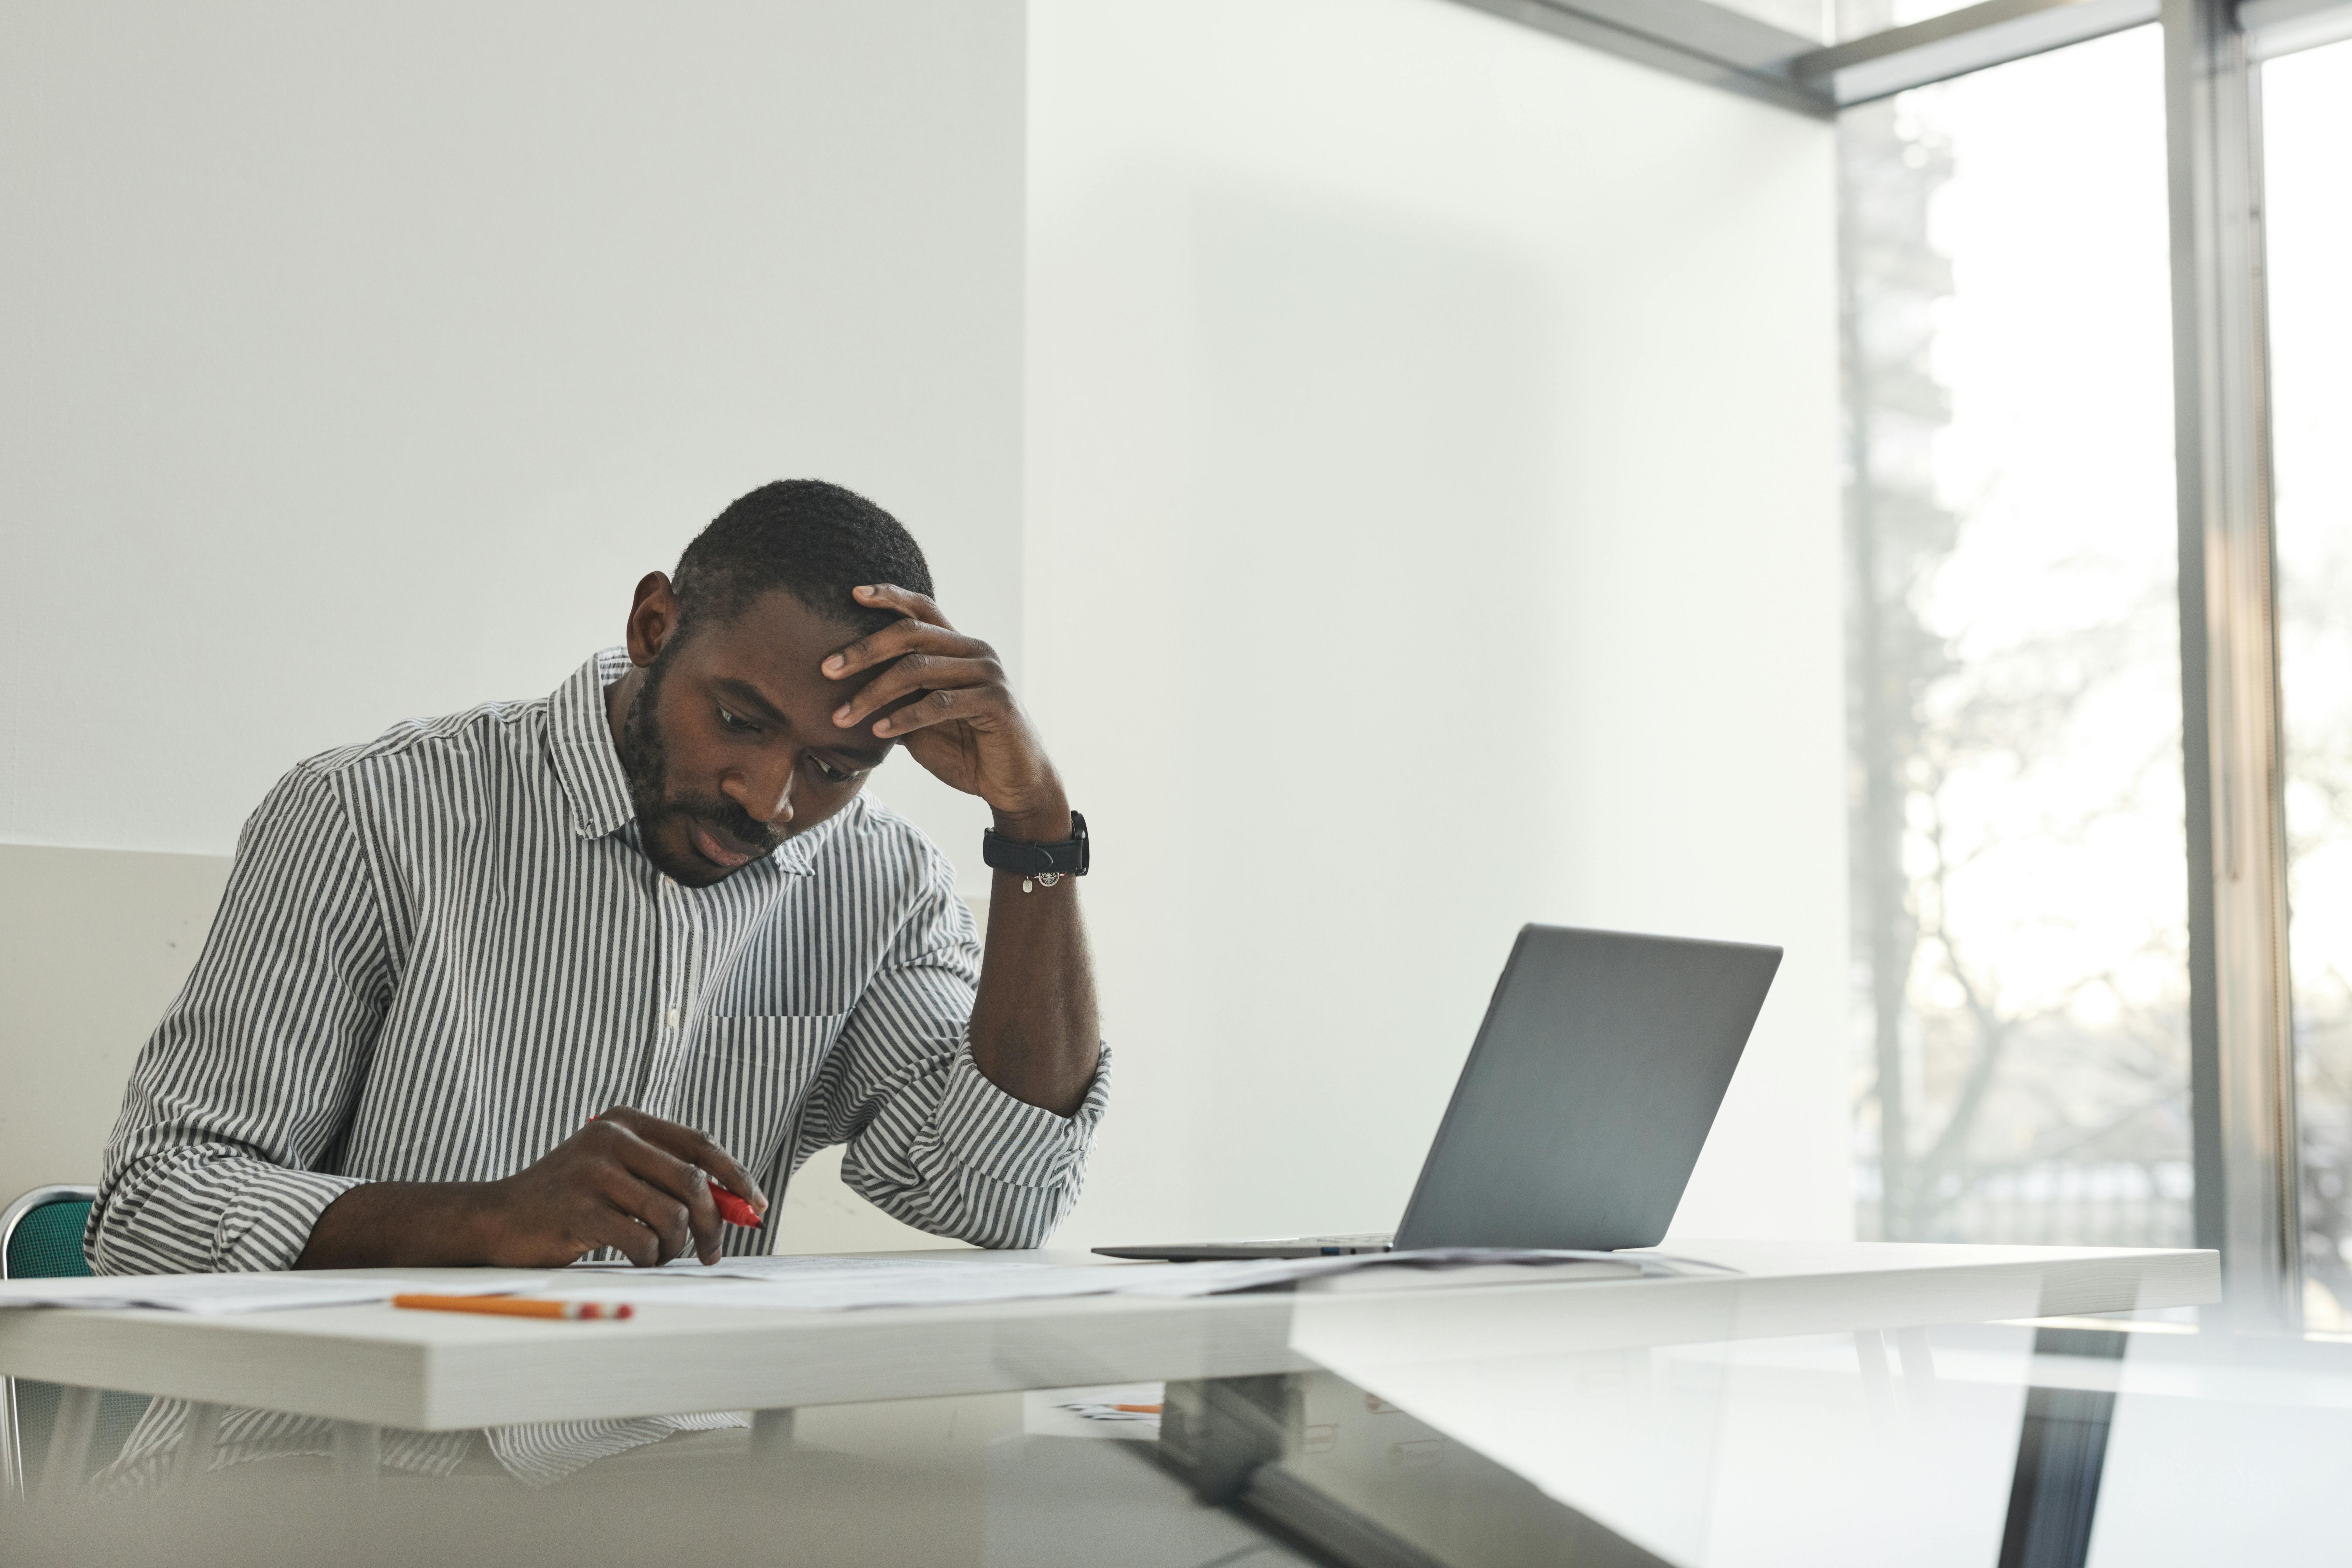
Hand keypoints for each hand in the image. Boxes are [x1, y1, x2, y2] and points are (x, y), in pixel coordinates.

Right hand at [475, 1107, 767, 1267]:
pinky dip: (649, 1258)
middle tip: (712, 1251)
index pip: (699, 1144)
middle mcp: (611, 1137)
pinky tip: (638, 1259)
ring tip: (663, 1255)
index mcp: (625, 1122)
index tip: (756, 1204)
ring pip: (672, 1214)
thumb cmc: (569, 1201)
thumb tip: (734, 1203)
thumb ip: (666, 1178)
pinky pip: (641, 1240)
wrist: (499, 1219)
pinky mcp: (578, 1209)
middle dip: (714, 1223)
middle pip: (693, 1181)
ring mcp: (593, 1171)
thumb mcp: (617, 1173)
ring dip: (677, 1246)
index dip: (735, 1175)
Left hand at [823, 584, 1067, 834]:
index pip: (923, 609)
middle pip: (912, 633)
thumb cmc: (967, 750)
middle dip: (864, 650)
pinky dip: (904, 717)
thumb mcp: (922, 721)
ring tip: (841, 716)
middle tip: (826, 669)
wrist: (1015, 784)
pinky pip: (939, 703)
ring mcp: (988, 675)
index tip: (853, 593)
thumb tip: (847, 691)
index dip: (890, 597)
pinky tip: (878, 732)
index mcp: (959, 648)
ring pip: (918, 669)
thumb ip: (898, 699)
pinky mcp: (995, 702)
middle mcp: (976, 652)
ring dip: (873, 693)